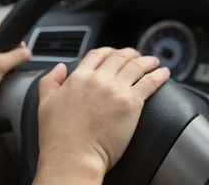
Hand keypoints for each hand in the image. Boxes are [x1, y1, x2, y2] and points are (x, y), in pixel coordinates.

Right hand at [34, 48, 169, 184]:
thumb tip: (59, 67)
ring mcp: (116, 90)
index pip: (98, 54)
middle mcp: (99, 80)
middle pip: (120, 57)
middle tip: (138, 56)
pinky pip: (150, 82)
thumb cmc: (58, 138)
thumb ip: (50, 81)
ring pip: (137, 66)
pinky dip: (159, 75)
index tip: (116, 53)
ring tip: (154, 62)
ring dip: (148, 61)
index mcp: (79, 78)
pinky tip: (164, 73)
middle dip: (132, 54)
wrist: (73, 158)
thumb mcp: (45, 103)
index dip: (110, 51)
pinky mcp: (131, 103)